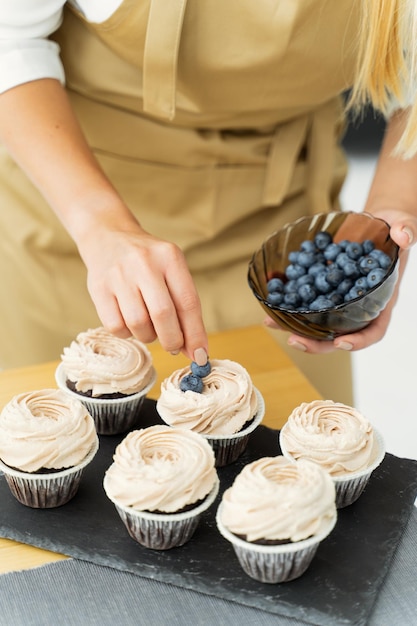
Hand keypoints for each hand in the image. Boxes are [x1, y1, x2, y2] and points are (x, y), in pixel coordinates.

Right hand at [78, 220, 208, 363]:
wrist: (108, 235)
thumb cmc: (148, 262)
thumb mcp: (171, 270)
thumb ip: (184, 306)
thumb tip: (195, 349)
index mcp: (170, 257)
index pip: (188, 303)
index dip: (196, 334)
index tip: (201, 355)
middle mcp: (144, 263)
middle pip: (163, 315)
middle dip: (173, 340)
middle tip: (174, 347)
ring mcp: (119, 275)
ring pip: (138, 324)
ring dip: (148, 336)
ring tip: (149, 326)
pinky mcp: (98, 287)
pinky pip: (116, 327)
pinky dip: (127, 333)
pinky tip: (129, 322)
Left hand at [264, 209, 416, 354]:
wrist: (378, 223)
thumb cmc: (395, 228)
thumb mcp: (403, 225)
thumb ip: (405, 230)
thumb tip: (403, 236)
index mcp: (381, 300)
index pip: (374, 330)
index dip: (359, 341)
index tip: (341, 343)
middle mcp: (359, 306)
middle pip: (339, 335)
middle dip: (317, 343)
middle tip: (295, 340)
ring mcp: (340, 300)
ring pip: (319, 324)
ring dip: (296, 328)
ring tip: (272, 323)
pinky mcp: (324, 290)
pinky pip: (307, 303)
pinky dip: (289, 307)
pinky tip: (271, 306)